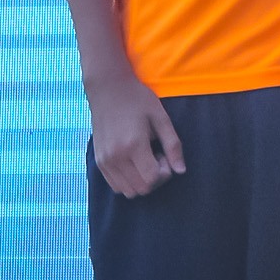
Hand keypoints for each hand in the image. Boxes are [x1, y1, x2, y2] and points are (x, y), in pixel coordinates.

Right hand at [87, 75, 184, 197]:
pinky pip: (116, 185)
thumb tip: (181, 171)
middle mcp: (115, 156)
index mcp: (133, 145)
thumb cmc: (138, 100)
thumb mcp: (161, 118)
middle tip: (157, 156)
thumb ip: (173, 146)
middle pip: (141, 189)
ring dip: (141, 181)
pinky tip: (134, 161)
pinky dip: (129, 180)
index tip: (165, 155)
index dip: (165, 173)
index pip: (152, 179)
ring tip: (145, 159)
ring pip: (127, 191)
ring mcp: (104, 160)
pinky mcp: (99, 161)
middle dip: (155, 179)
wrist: (108, 89)